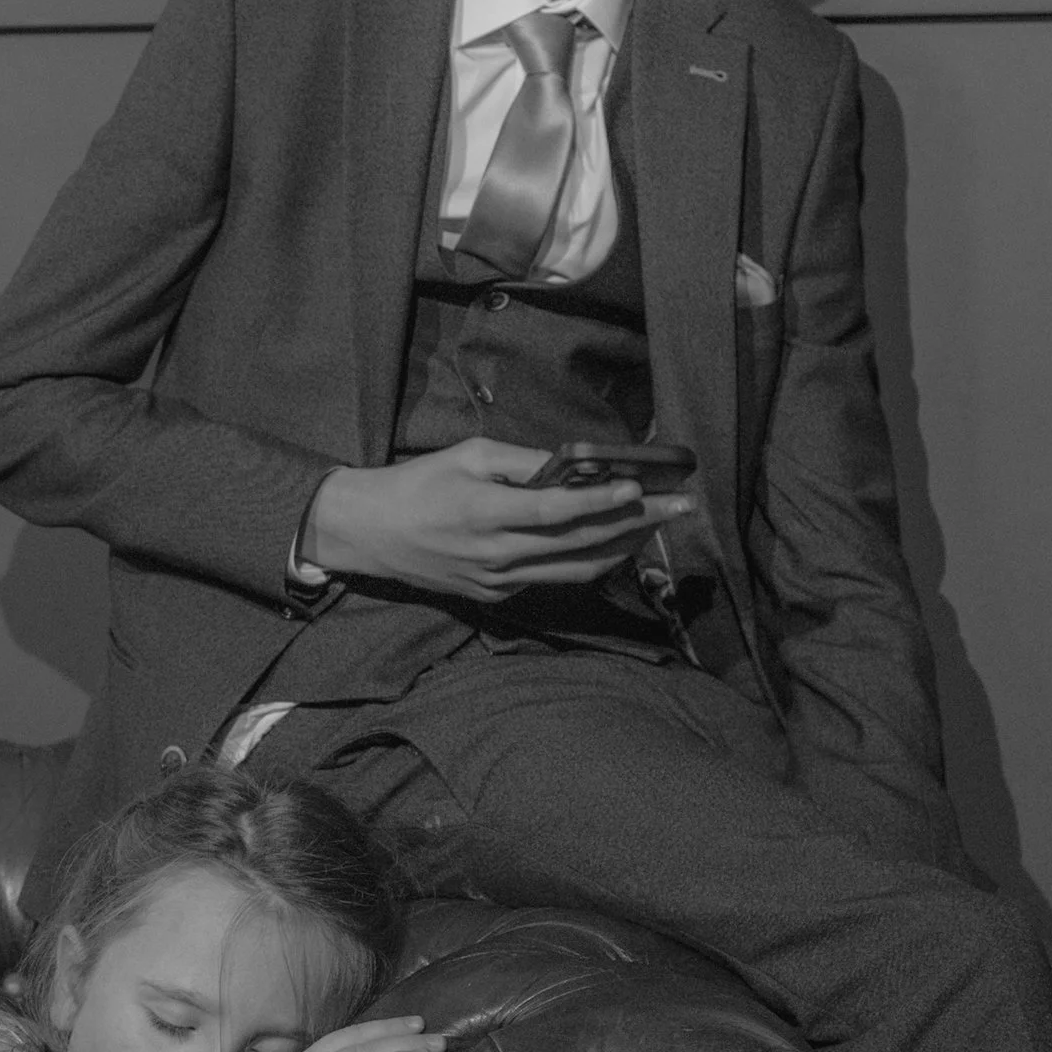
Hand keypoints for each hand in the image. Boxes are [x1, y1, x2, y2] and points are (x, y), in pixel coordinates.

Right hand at [303, 439, 688, 600]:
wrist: (371, 534)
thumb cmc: (418, 484)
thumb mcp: (467, 456)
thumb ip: (523, 462)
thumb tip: (573, 465)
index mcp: (486, 515)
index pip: (558, 511)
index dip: (603, 501)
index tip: (639, 486)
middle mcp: (497, 555)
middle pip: (582, 544)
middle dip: (638, 523)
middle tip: (680, 506)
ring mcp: (499, 581)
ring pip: (577, 570)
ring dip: (624, 548)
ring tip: (657, 525)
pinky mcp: (497, 595)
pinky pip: (554, 578)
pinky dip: (588, 559)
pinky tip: (611, 541)